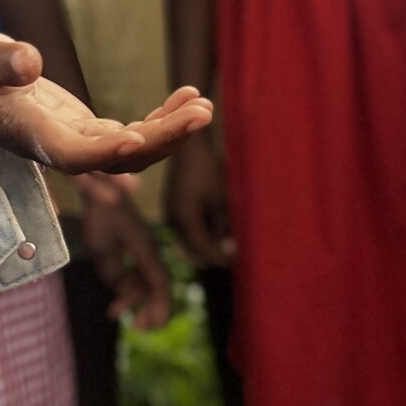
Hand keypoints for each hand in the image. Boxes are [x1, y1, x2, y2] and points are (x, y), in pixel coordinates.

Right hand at [0, 34, 212, 174]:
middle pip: (118, 158)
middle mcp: (62, 148)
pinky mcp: (92, 132)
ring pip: (133, 151)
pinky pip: (135, 135)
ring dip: (171, 132)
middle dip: (162, 140)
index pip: (73, 155)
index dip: (104, 151)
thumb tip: (30, 62)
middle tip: (201, 114)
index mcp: (33, 136)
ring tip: (204, 106)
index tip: (137, 138)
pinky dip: (163, 119)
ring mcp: (81, 143)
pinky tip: (189, 97)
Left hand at [75, 177, 173, 330]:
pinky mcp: (133, 244)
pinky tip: (116, 298)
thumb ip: (113, 272)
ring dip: (133, 298)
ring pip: (144, 280)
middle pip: (156, 285)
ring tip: (114, 313)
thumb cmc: (99, 214)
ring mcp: (142, 246)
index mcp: (145, 249)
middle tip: (138, 328)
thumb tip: (122, 291)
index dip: (160, 306)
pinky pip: (136, 270)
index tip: (154, 325)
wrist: (99, 185)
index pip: (160, 283)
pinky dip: (128, 286)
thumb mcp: (101, 247)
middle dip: (150, 308)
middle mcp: (149, 249)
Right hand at [168, 127, 235, 267]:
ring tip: (227, 240)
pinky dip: (200, 231)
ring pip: (189, 239)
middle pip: (194, 249)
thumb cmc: (209, 169)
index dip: (219, 258)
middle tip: (232, 254)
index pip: (202, 249)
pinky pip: (186, 227)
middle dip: (212, 253)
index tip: (234, 262)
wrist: (190, 143)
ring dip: (206, 243)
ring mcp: (171, 212)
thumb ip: (223, 226)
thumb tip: (229, 251)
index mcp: (186, 218)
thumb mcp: (221, 199)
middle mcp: (174, 219)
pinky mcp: (172, 205)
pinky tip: (215, 225)